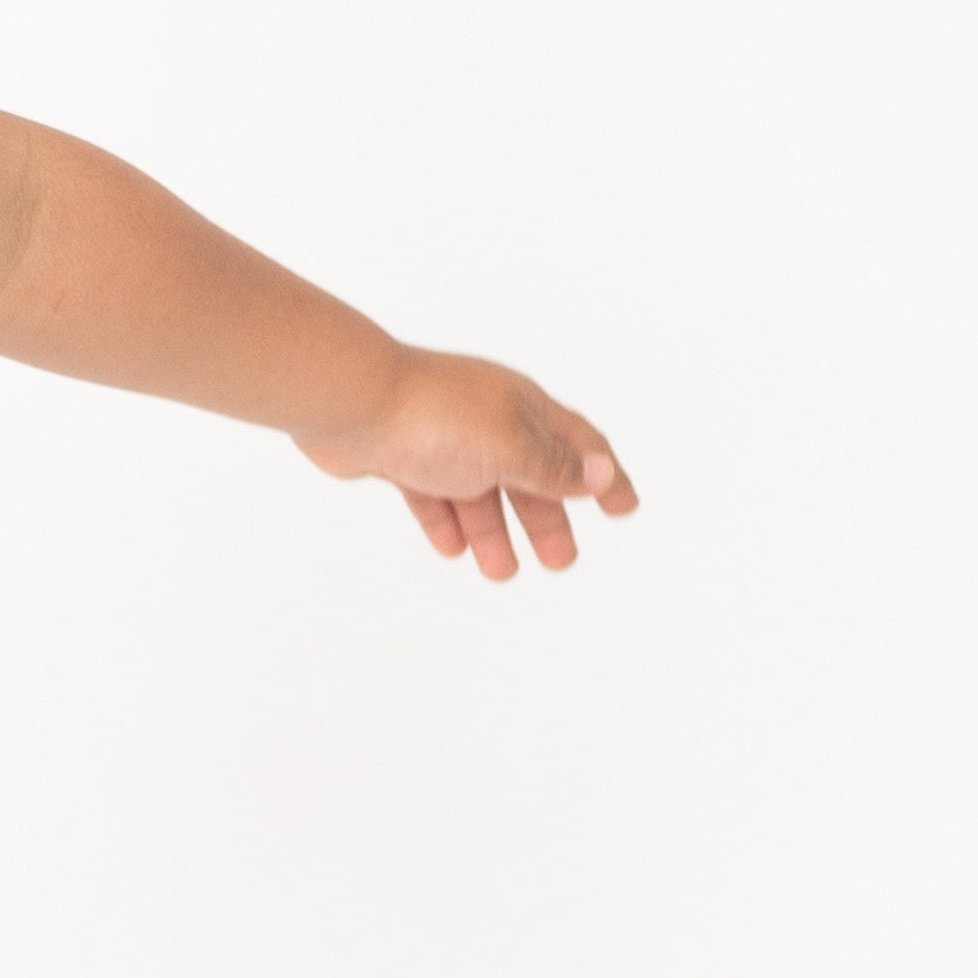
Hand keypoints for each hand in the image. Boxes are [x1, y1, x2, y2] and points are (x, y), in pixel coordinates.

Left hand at [297, 346, 638, 578]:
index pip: (579, 445)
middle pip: (529, 476)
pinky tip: (452, 549)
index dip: (605, 477)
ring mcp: (442, 438)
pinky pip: (431, 495)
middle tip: (561, 562)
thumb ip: (552, 466)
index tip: (625, 509)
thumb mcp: (509, 447)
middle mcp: (487, 420)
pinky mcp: (401, 455)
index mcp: (523, 408)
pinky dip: (445, 521)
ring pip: (478, 492)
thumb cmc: (437, 418)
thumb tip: (600, 474)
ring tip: (501, 572)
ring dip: (493, 533)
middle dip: (546, 519)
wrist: (352, 405)